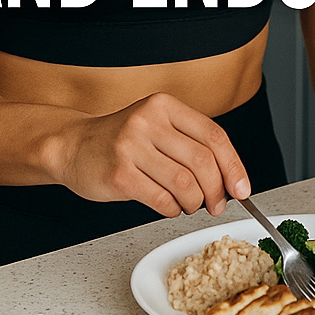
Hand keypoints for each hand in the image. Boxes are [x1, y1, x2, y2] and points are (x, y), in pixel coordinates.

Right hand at [56, 92, 250, 217]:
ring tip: (190, 205)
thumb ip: (189, 142)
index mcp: (165, 105)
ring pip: (185, 184)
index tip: (242, 188)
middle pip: (203, 162)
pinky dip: (173, 210)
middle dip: (217, 190)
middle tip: (217, 204)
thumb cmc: (121, 140)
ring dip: (194, 203)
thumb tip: (230, 177)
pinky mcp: (119, 174)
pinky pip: (161, 200)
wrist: (72, 145)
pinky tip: (169, 207)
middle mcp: (149, 121)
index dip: (234, 165)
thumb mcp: (156, 124)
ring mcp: (132, 146)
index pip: (214, 135)